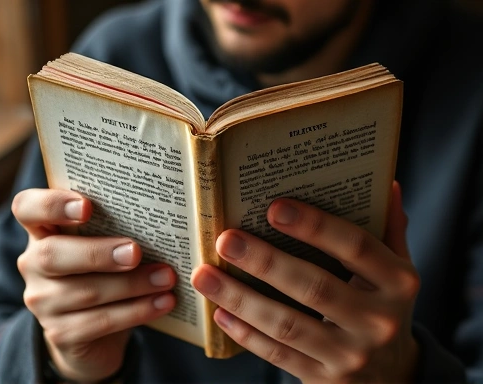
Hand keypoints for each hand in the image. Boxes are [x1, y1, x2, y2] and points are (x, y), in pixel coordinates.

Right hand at [13, 189, 176, 381]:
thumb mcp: (106, 242)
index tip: (86, 206)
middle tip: (135, 252)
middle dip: (98, 253)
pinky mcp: (60, 333)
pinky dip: (137, 311)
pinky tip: (163, 302)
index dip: (51, 204)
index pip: (27, 208)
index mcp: (43, 229)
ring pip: (85, 292)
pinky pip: (100, 322)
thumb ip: (119, 227)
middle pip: (52, 255)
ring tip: (166, 278)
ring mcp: (42, 302)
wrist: (94, 330)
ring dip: (132, 284)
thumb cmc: (105, 269)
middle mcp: (34, 264)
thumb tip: (163, 218)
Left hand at [192, 182, 419, 382]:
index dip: (315, 226)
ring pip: (287, 325)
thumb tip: (385, 182)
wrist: (393, 374)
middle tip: (226, 239)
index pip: (356, 246)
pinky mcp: (324, 378)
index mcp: (397, 282)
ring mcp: (351, 354)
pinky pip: (279, 355)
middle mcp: (379, 320)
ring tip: (204, 274)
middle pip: (314, 287)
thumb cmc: (384, 306)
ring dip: (241, 299)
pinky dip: (246, 334)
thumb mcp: (398, 268)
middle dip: (265, 262)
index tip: (274, 207)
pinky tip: (219, 313)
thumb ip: (389, 228)